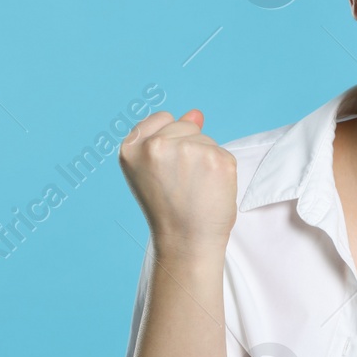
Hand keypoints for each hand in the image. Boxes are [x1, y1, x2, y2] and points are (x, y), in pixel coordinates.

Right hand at [118, 108, 237, 259]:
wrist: (185, 243)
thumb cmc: (169, 209)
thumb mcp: (153, 170)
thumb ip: (168, 137)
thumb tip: (197, 113)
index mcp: (131, 147)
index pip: (162, 118)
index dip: (170, 142)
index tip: (167, 169)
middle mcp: (156, 146)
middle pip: (186, 126)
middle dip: (188, 150)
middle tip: (181, 184)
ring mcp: (187, 151)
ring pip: (206, 139)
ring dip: (206, 161)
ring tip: (194, 189)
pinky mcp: (216, 160)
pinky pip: (224, 153)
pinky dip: (222, 171)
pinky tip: (209, 191)